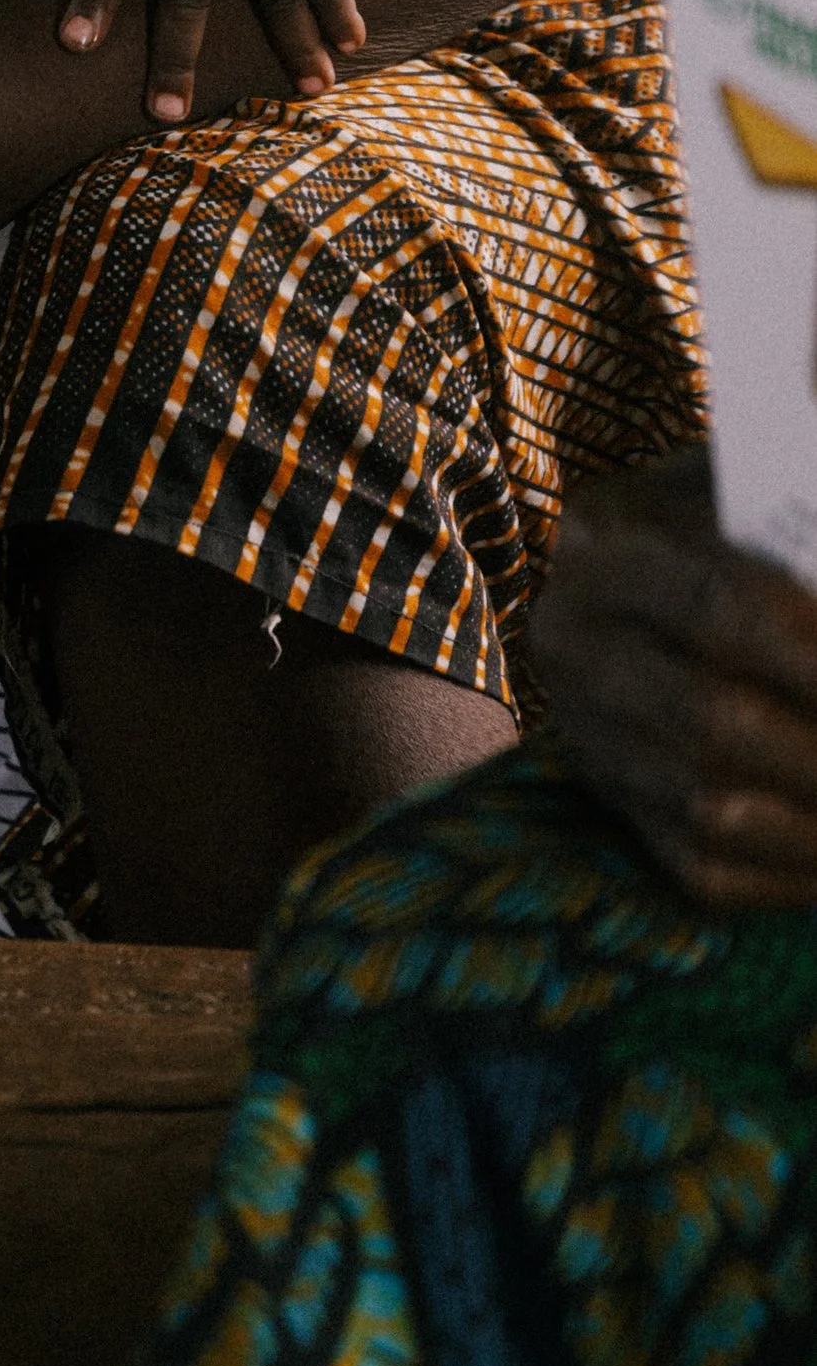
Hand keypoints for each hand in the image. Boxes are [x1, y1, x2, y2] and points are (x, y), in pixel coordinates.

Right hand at [534, 453, 816, 906]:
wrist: (641, 583)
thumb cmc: (724, 522)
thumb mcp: (744, 491)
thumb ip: (797, 520)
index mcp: (603, 545)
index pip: (717, 606)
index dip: (814, 651)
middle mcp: (572, 645)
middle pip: (713, 721)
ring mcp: (587, 735)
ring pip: (712, 810)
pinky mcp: (613, 806)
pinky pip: (705, 869)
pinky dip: (797, 874)